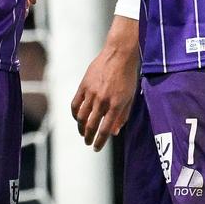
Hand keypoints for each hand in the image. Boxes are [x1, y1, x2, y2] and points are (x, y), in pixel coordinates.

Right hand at [72, 17, 139, 150]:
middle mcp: (102, 101)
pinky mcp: (83, 86)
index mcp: (116, 105)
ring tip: (82, 132)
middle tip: (88, 142)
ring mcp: (91, 93)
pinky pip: (75, 104)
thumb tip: (114, 132)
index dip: (99, 142)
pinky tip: (77, 118)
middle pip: (91, 125)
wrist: (119, 54)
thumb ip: (122, 116)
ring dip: (80, 128)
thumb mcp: (130, 97)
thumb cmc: (128, 76)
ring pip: (81, 117)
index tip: (96, 148)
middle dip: (88, 137)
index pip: (105, 130)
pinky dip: (74, 114)